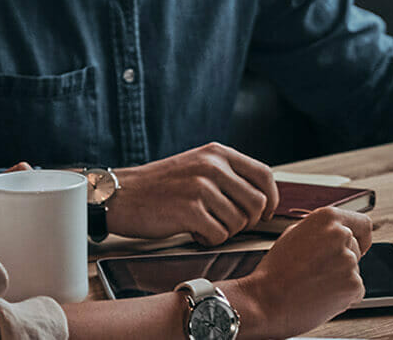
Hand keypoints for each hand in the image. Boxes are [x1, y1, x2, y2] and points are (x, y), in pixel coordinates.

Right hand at [105, 142, 278, 245]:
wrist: (120, 195)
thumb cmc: (159, 186)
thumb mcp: (196, 165)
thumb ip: (226, 174)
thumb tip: (262, 198)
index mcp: (217, 153)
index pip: (264, 174)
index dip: (272, 198)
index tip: (266, 213)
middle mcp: (213, 166)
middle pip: (257, 203)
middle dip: (247, 221)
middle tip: (226, 224)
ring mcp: (202, 187)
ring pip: (239, 222)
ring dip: (224, 231)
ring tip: (203, 225)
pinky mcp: (191, 210)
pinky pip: (220, 235)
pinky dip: (209, 240)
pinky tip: (193, 232)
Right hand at [224, 207, 371, 339]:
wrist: (265, 302)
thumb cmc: (274, 272)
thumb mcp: (293, 235)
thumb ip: (320, 230)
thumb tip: (338, 232)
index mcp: (327, 218)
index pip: (363, 223)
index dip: (361, 237)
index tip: (359, 245)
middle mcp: (341, 235)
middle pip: (356, 249)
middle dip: (342, 261)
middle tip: (318, 272)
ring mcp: (349, 260)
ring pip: (354, 271)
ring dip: (340, 279)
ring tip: (314, 284)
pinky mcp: (353, 285)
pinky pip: (356, 290)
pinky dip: (343, 296)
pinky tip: (320, 296)